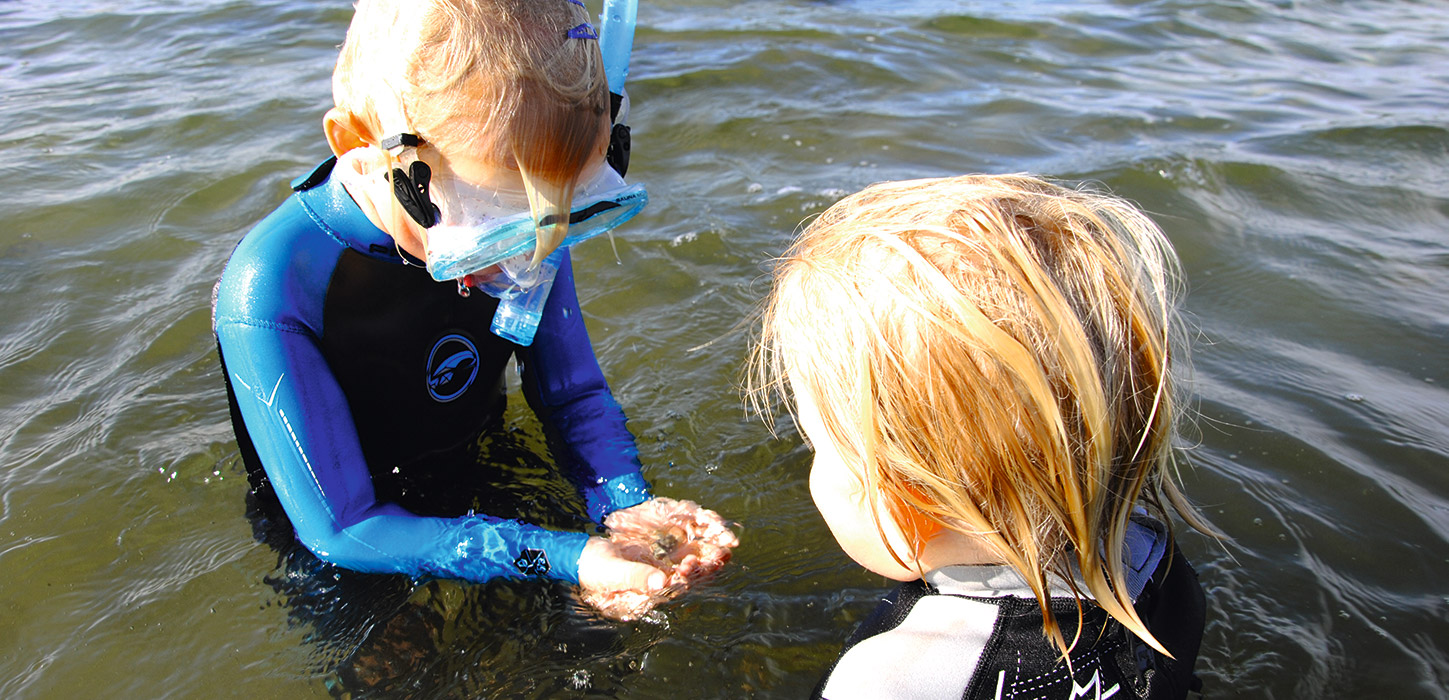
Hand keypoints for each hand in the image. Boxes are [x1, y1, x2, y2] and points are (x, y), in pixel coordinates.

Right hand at [579, 497, 739, 620]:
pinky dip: (696, 547)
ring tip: (725, 547)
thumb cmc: (593, 569)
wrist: (582, 557)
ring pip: (689, 567)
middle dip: (705, 566)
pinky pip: (682, 556)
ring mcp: (659, 574)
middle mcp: (657, 588)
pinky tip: (709, 538)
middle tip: (722, 554)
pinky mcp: (659, 561)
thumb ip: (636, 577)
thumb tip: (661, 582)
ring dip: (706, 557)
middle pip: (687, 579)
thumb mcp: (612, 573)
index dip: (686, 578)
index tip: (692, 564)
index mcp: (646, 596)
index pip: (673, 589)